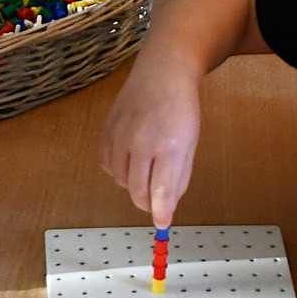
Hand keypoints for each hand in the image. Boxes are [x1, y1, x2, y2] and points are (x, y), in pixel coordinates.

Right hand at [99, 62, 201, 228]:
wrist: (162, 72)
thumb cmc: (181, 108)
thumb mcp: (189, 143)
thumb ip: (178, 177)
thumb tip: (166, 207)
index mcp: (169, 145)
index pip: (161, 190)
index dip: (161, 213)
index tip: (162, 225)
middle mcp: (141, 141)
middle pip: (137, 190)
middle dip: (147, 203)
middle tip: (156, 202)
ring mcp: (120, 134)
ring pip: (121, 180)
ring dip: (134, 184)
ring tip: (147, 170)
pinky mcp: (107, 130)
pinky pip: (108, 165)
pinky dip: (119, 171)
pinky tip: (131, 160)